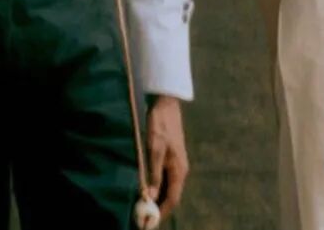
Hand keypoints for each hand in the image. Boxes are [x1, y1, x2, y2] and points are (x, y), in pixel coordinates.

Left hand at [145, 95, 188, 219]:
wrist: (166, 105)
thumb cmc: (160, 126)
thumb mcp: (154, 150)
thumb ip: (153, 174)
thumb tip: (151, 197)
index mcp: (179, 170)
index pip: (173, 199)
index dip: (161, 213)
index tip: (149, 223)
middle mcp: (180, 170)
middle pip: (171, 196)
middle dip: (159, 209)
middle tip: (143, 217)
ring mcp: (176, 164)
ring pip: (168, 188)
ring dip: (157, 199)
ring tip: (143, 207)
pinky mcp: (171, 159)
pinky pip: (166, 179)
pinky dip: (157, 188)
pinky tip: (147, 189)